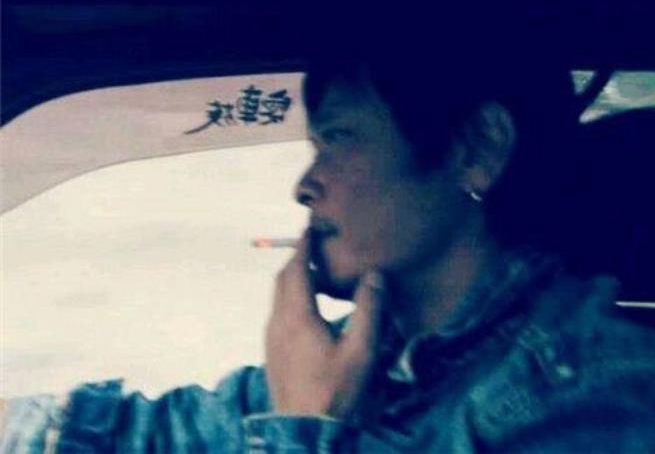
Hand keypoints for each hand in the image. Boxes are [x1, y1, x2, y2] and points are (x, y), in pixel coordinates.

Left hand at [265, 231, 384, 418]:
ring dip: (294, 280)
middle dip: (298, 260)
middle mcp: (277, 323)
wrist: (304, 432)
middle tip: (316, 248)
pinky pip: (279, 314)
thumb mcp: (361, 352)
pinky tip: (310, 311)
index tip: (311, 228)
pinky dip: (292, 299)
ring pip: (278, 298)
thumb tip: (374, 275)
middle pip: (282, 280)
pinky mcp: (273, 353)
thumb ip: (369, 310)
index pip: (297, 270)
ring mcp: (271, 340)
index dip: (304, 247)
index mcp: (296, 317)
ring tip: (316, 276)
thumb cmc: (335, 392)